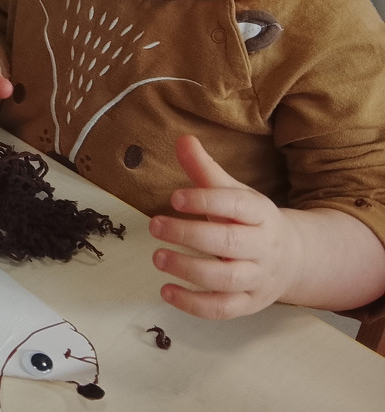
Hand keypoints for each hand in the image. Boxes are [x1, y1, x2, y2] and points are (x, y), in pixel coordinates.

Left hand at [148, 135, 303, 318]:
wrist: (294, 258)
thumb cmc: (250, 220)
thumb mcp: (232, 191)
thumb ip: (205, 170)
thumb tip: (182, 139)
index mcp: (260, 213)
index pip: (237, 205)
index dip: (206, 201)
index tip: (174, 197)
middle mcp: (262, 247)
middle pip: (228, 244)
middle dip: (189, 235)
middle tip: (155, 225)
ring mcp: (257, 279)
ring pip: (225, 280)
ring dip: (188, 270)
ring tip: (157, 257)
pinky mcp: (248, 304)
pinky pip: (222, 309)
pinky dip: (193, 304)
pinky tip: (166, 291)